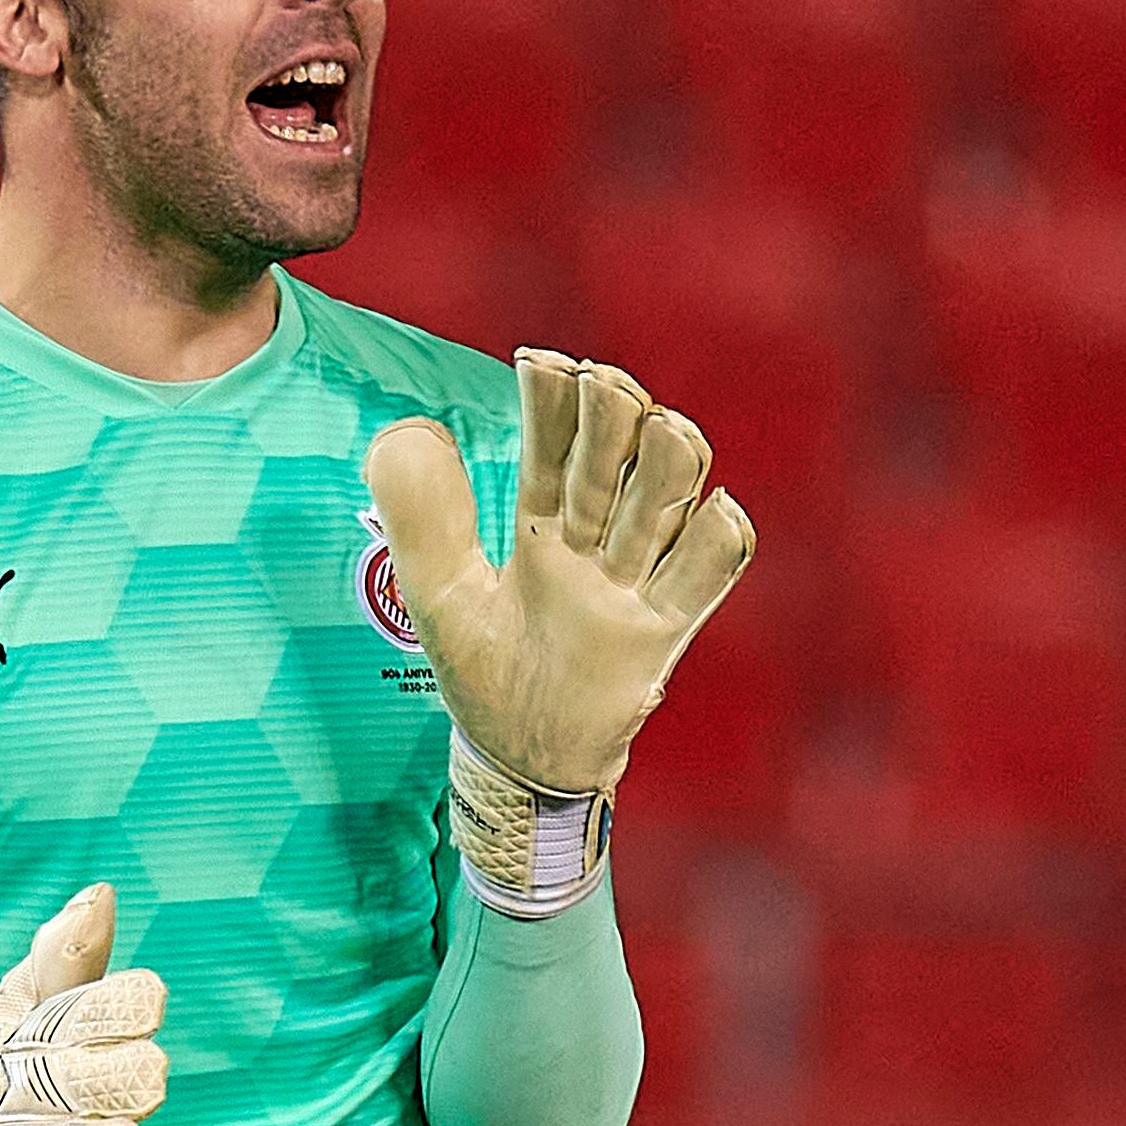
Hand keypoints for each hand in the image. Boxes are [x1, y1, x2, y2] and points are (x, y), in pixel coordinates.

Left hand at [364, 350, 757, 915]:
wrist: (522, 762)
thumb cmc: (486, 677)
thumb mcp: (440, 595)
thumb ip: (422, 516)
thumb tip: (409, 428)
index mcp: (543, 524)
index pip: (556, 446)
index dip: (555, 403)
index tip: (544, 364)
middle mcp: (596, 541)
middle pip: (619, 461)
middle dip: (614, 417)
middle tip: (602, 385)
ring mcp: (634, 582)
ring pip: (668, 502)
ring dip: (668, 462)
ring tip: (661, 428)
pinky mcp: (663, 630)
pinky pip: (705, 576)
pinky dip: (717, 541)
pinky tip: (715, 512)